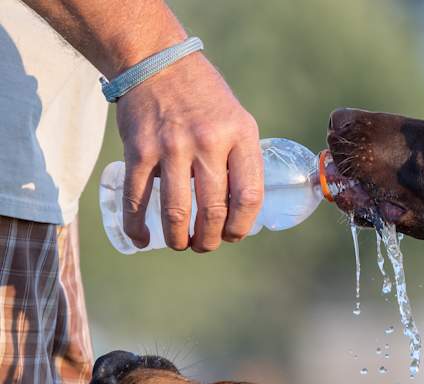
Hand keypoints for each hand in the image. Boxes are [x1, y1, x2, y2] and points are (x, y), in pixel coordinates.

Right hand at [116, 52, 262, 251]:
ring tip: (181, 244)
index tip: (234, 235)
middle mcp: (207, 142)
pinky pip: (137, 199)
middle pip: (214, 210)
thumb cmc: (204, 98)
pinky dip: (137, 226)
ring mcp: (171, 147)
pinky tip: (142, 239)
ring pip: (176, 212)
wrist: (156, 61)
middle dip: (210, 239)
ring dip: (179, 239)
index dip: (242, 226)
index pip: (249, 196)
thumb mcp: (238, 121)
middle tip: (206, 244)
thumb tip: (240, 210)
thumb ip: (241, 160)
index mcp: (240, 136)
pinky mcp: (139, 150)